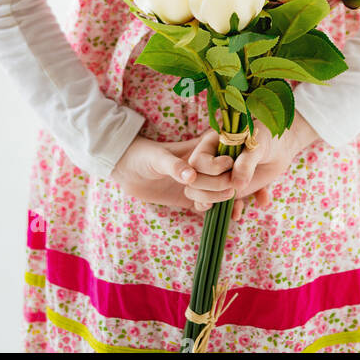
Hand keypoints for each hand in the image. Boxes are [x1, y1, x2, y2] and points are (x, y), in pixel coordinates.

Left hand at [110, 133, 233, 210]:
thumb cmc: (143, 156)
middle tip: (224, 191)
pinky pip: (210, 204)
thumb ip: (174, 166)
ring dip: (221, 198)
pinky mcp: (193, 196)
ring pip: (222, 190)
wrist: (127, 170)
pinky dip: (217, 209)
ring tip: (213, 203)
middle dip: (226, 184)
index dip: (232, 161)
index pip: (227, 151)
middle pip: (228, 174)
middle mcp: (206, 164)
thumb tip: (191, 177)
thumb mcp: (157, 158)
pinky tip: (214, 212)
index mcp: (202, 147)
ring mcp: (201, 181)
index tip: (229, 169)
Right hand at [184, 114, 317, 221]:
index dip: (211, 167)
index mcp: (212, 144)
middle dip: (212, 187)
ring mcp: (218, 179)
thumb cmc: (266, 138)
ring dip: (214, 200)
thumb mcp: (257, 144)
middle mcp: (210, 163)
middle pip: (194, 182)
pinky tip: (238, 212)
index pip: (197, 161)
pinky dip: (227, 212)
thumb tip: (236, 185)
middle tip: (232, 184)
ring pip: (199, 196)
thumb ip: (246, 162)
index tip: (229, 163)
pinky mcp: (228, 191)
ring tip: (234, 196)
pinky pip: (218, 207)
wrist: (279, 149)